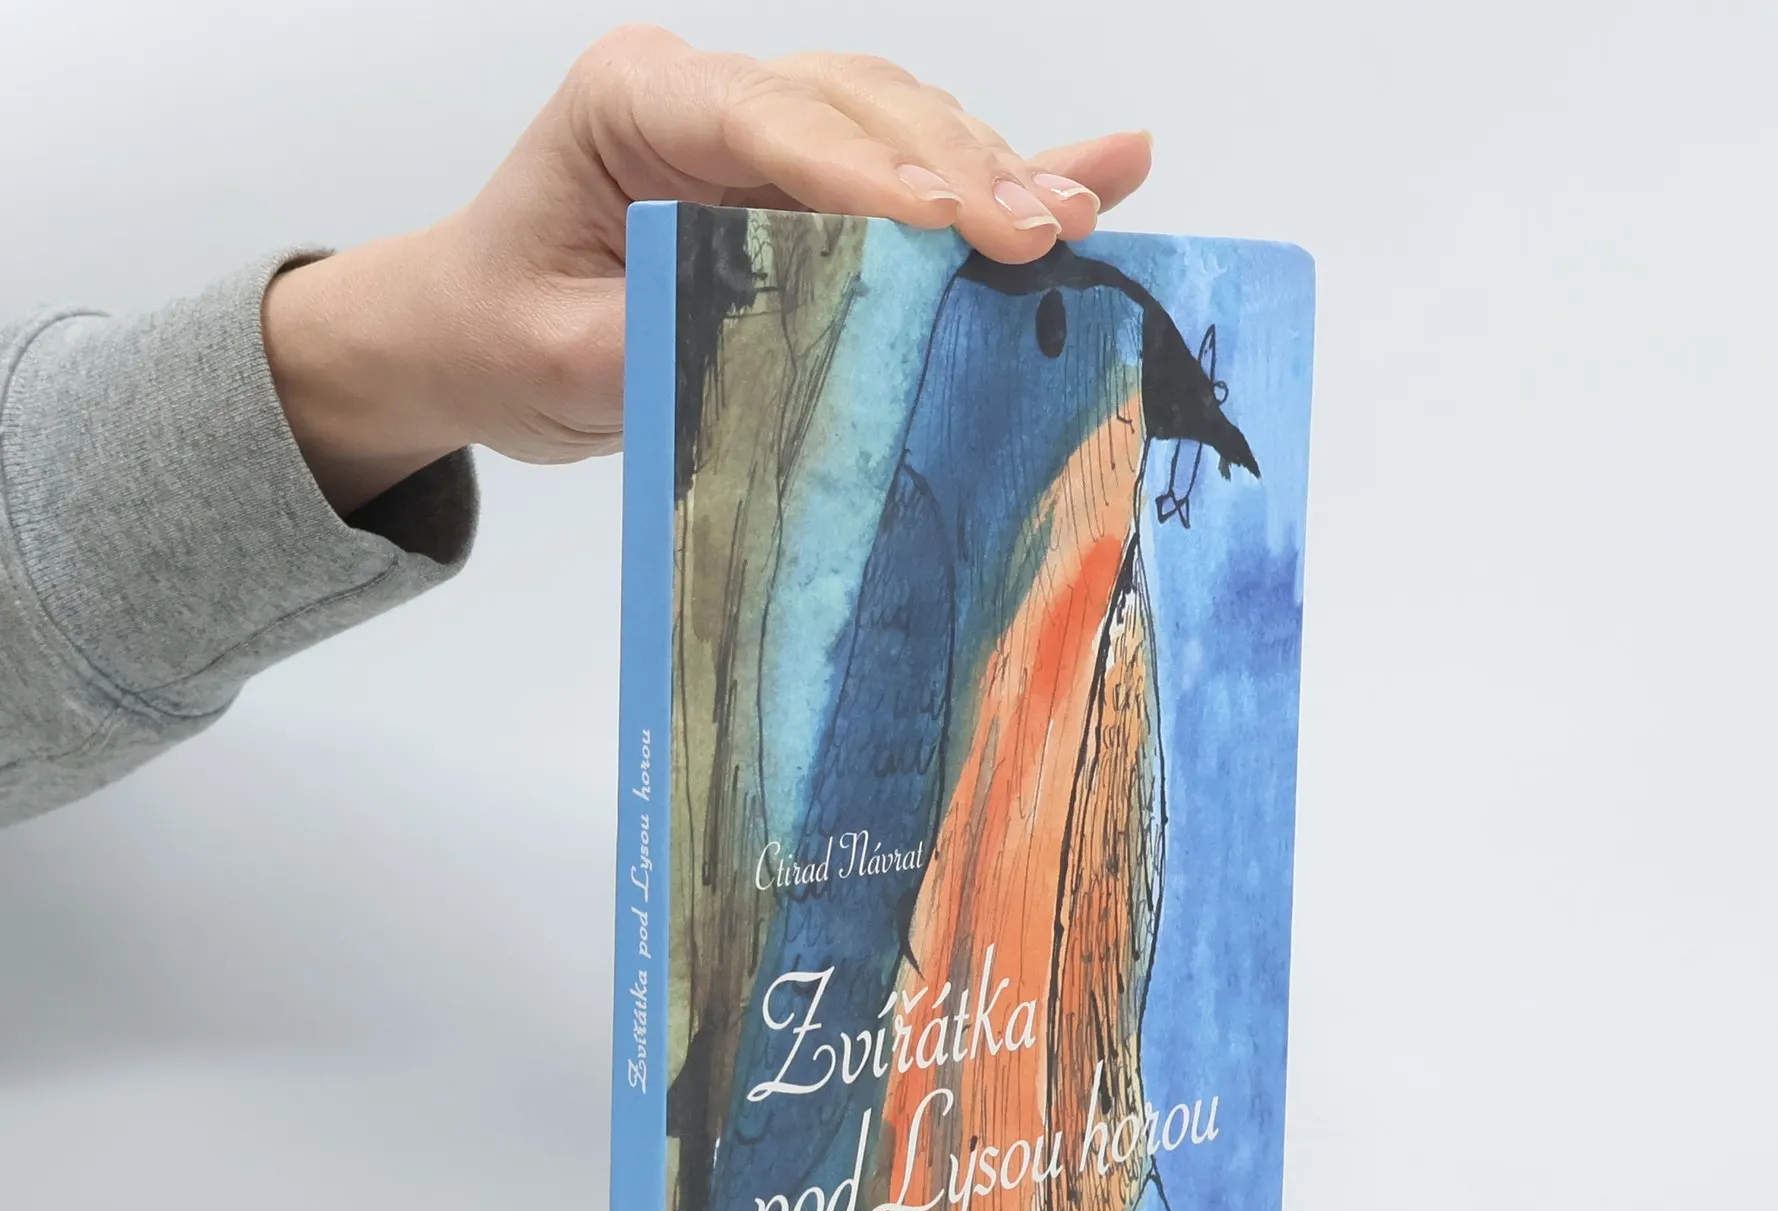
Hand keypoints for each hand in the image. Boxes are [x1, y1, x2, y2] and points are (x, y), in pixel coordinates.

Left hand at [263, 27, 1153, 514]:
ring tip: (1081, 219)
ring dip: (994, 175)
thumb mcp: (563, 357)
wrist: (478, 330)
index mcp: (631, 101)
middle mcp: (708, 92)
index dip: (869, 175)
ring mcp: (766, 125)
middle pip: (859, 107)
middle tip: (1043, 235)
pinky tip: (1105, 167)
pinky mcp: (805, 176)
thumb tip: (799, 343)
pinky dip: (1003, 174)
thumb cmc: (503, 331)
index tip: (953, 227)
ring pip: (901, 125)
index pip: (767, 124)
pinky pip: (914, 165)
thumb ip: (671, 336)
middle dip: (958, 172)